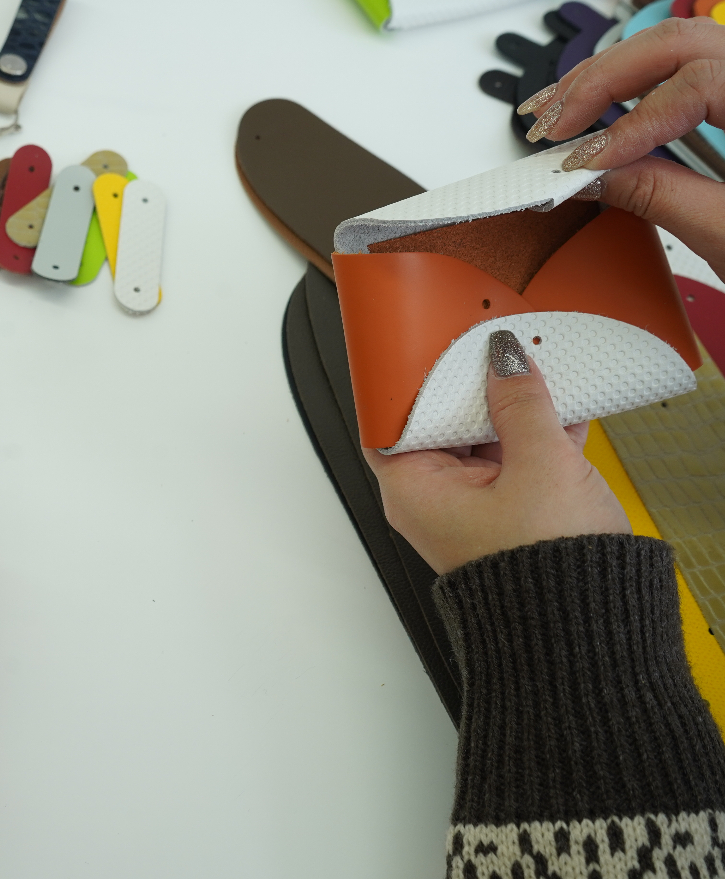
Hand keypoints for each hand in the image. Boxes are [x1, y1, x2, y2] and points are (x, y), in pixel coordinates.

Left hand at [363, 331, 629, 574]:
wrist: (589, 632)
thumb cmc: (545, 571)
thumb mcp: (539, 465)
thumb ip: (521, 405)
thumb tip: (504, 360)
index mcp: (413, 490)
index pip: (390, 420)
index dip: (410, 382)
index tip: (433, 346)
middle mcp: (432, 500)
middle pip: (439, 424)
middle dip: (470, 387)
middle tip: (492, 348)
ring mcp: (471, 507)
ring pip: (481, 440)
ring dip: (508, 408)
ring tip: (532, 370)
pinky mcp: (508, 514)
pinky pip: (512, 460)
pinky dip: (532, 434)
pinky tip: (560, 407)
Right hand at [515, 17, 724, 280]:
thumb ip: (662, 197)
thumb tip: (595, 175)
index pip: (694, 84)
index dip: (629, 124)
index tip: (581, 164)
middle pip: (678, 44)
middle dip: (603, 80)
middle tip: (552, 125)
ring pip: (677, 47)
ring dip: (608, 76)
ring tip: (557, 111)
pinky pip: (687, 71)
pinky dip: (632, 86)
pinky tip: (595, 108)